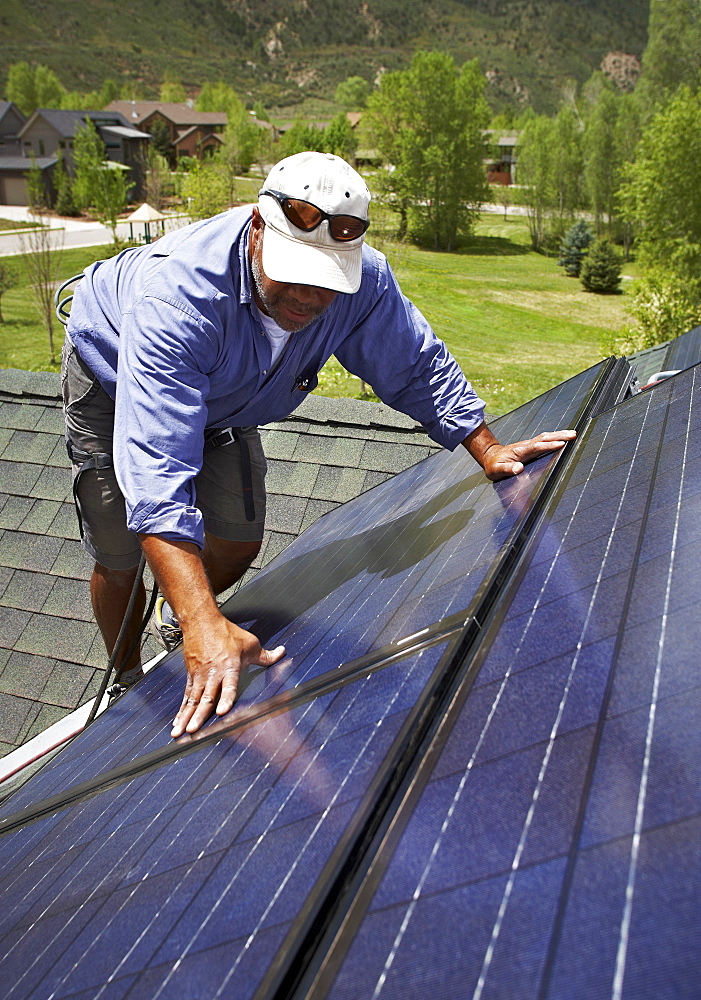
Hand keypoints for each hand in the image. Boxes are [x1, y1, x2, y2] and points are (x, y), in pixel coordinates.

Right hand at [171, 615, 284, 737]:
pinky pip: (186, 696)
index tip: (222, 712)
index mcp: (229, 666)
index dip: (226, 698)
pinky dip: (180, 711)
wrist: (202, 620)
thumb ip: (266, 655)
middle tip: (194, 730)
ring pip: (192, 700)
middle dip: (199, 715)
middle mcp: (213, 673)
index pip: (229, 685)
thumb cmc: (226, 632)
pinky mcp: (191, 676)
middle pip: (206, 697)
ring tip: (178, 733)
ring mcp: (200, 676)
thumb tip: (282, 654)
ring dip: (186, 717)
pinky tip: (177, 723)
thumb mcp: (250, 643)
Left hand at [480, 429, 576, 480]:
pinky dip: (555, 437)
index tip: (561, 444)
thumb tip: (519, 468)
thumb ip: (507, 469)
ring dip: (559, 434)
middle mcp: (526, 445)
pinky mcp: (531, 446)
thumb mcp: (496, 470)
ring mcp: (529, 444)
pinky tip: (563, 437)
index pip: (536, 447)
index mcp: (519, 451)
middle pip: (544, 438)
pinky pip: (545, 440)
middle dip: (559, 436)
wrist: (490, 457)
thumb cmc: (493, 466)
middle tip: (573, 435)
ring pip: (546, 437)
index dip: (548, 446)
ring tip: (573, 434)